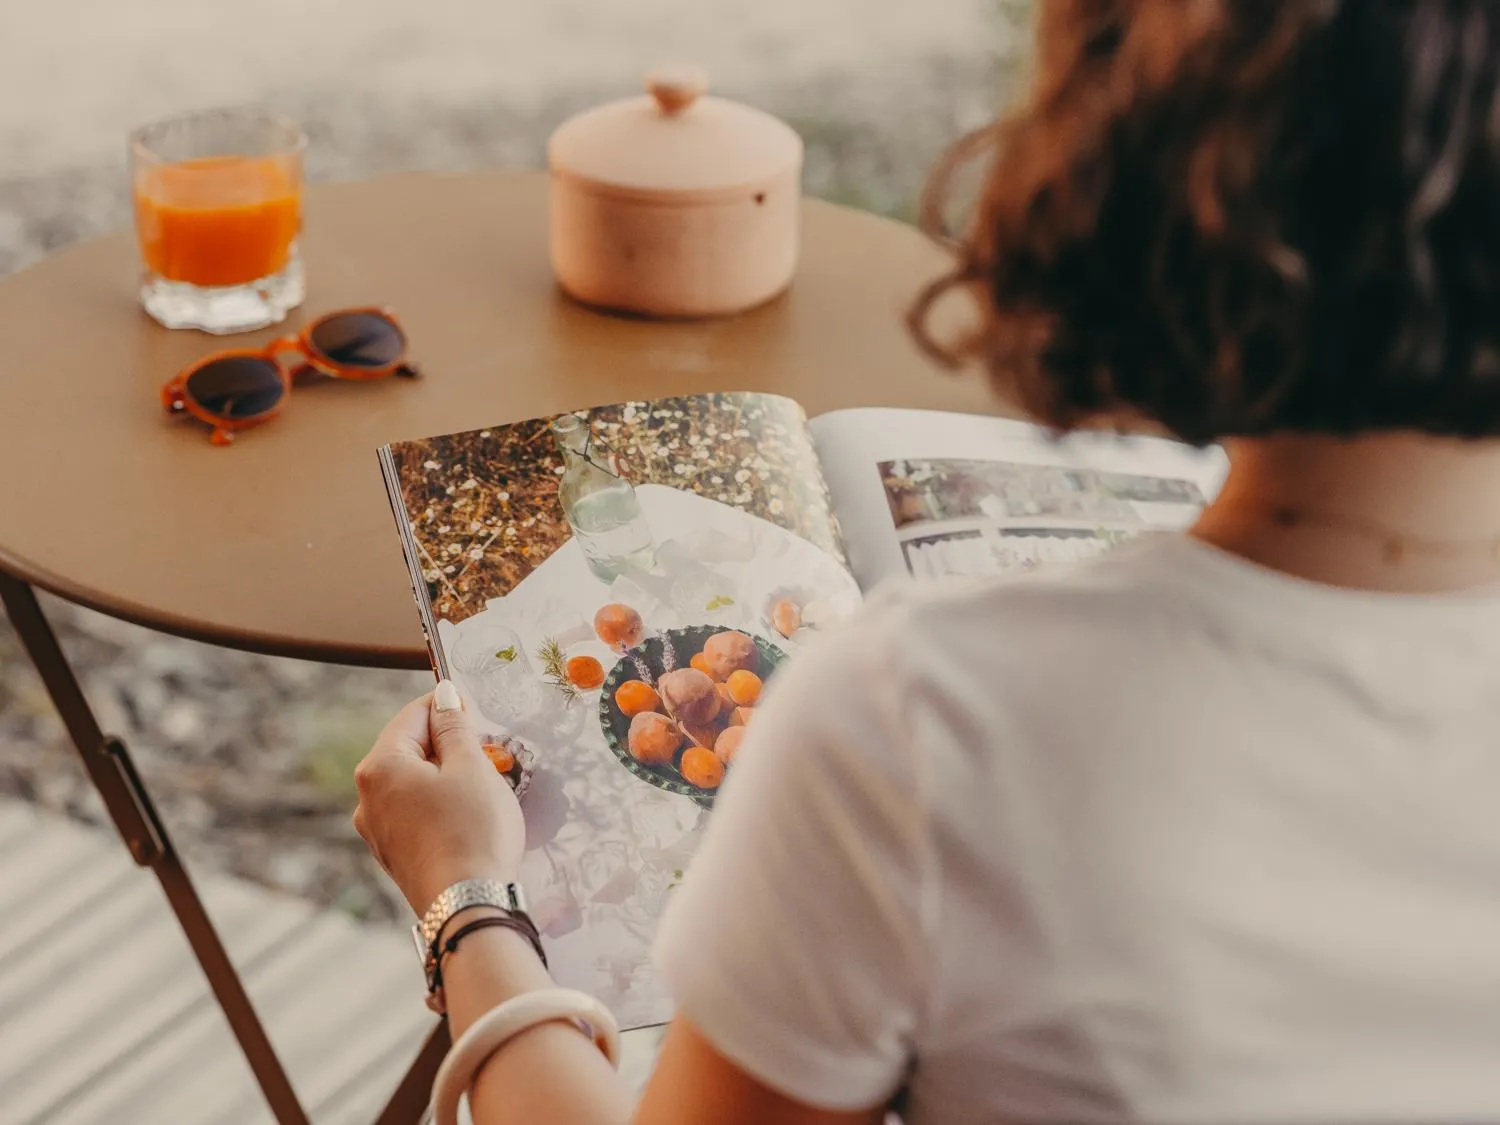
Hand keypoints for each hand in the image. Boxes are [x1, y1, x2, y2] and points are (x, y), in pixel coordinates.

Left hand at [353, 681, 525, 915]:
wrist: (469, 909)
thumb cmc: (473, 832)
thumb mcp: (472, 768)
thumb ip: (455, 726)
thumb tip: (444, 695)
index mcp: (380, 767)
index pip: (413, 714)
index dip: (449, 707)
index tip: (479, 712)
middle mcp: (367, 797)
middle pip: (410, 748)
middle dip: (448, 745)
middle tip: (489, 754)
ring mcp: (376, 830)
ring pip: (413, 782)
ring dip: (446, 776)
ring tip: (483, 788)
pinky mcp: (393, 855)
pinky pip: (415, 812)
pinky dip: (440, 805)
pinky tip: (468, 818)